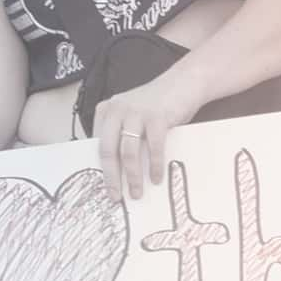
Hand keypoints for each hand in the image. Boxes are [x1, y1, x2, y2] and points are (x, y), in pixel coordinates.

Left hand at [92, 61, 208, 202]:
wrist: (184, 82)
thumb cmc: (157, 104)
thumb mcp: (131, 115)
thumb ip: (121, 134)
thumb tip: (115, 171)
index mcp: (106, 111)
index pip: (96, 144)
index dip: (99, 167)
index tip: (103, 187)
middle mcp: (117, 110)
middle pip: (107, 150)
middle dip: (111, 177)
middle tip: (115, 197)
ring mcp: (136, 112)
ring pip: (128, 152)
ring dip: (133, 176)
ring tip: (137, 193)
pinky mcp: (156, 116)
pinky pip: (152, 147)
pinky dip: (154, 166)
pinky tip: (156, 178)